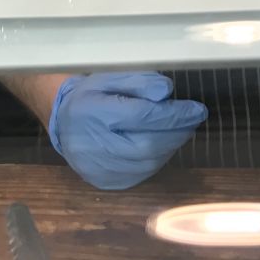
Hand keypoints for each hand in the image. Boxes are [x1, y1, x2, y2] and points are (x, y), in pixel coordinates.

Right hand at [48, 72, 207, 189]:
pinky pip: (141, 174)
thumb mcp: (111, 78)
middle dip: (177, 132)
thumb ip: (139, 82)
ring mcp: (98, 168)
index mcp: (93, 112)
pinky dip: (159, 159)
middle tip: (194, 118)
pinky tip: (165, 144)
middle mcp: (93, 145)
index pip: (142, 117)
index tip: (197, 109)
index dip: (173, 114)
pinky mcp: (104, 181)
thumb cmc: (90, 94)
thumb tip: (167, 92)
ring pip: (147, 163)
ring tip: (182, 129)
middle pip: (147, 144)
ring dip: (171, 146)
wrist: (62, 122)